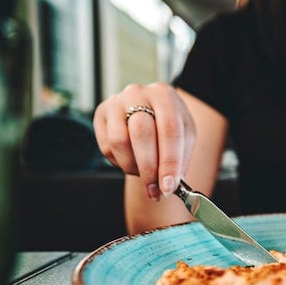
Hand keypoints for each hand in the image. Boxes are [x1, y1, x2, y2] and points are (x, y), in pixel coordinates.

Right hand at [93, 82, 195, 199]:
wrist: (151, 111)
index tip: (168, 187)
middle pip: (141, 134)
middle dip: (149, 169)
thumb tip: (170, 186)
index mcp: (165, 95)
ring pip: (119, 141)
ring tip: (144, 173)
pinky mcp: (100, 113)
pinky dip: (120, 162)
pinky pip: (106, 146)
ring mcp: (116, 101)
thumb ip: (180, 160)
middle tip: (155, 191)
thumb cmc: (169, 126)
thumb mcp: (184, 137)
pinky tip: (132, 161)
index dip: (169, 163)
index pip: (169, 131)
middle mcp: (138, 93)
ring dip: (132, 166)